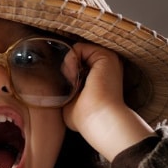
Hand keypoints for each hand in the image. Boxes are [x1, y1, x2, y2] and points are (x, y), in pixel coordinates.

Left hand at [63, 42, 154, 161]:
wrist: (99, 120)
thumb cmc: (86, 118)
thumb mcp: (71, 100)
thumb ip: (68, 88)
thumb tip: (60, 81)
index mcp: (101, 77)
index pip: (79, 65)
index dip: (68, 72)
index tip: (67, 86)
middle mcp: (106, 67)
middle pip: (78, 57)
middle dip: (67, 68)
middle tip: (70, 85)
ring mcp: (107, 60)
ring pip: (77, 51)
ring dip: (68, 65)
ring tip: (73, 83)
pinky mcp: (105, 56)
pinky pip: (79, 47)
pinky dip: (70, 60)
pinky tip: (74, 76)